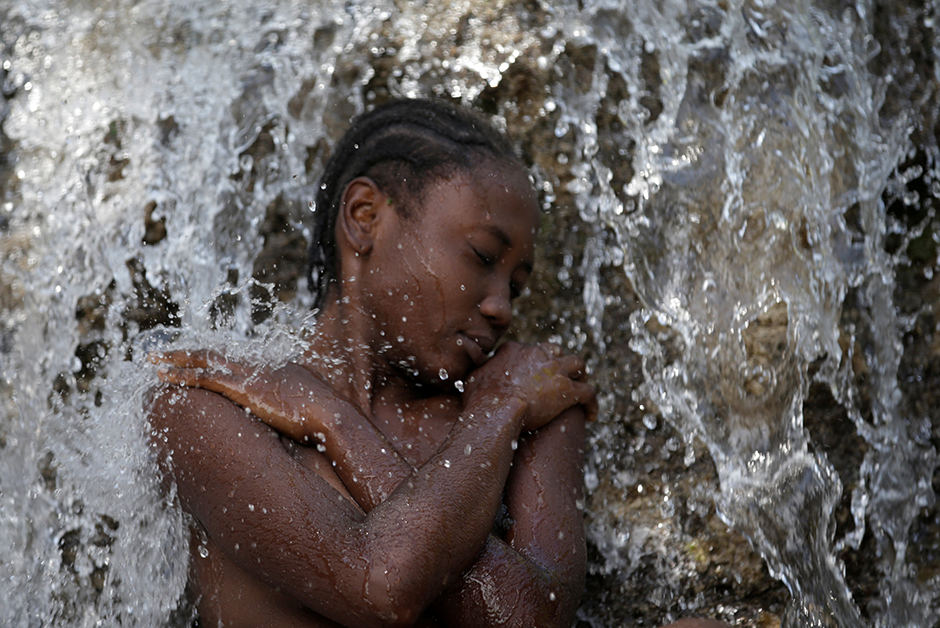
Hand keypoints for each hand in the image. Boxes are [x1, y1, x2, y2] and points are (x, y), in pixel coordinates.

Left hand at [149, 349, 332, 441]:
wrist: (331, 416)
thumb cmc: (325, 418)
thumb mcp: (309, 408)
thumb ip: (295, 407)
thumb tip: (296, 417)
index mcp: (274, 369)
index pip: (235, 362)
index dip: (213, 361)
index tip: (197, 361)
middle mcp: (258, 365)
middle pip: (215, 355)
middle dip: (187, 354)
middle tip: (163, 353)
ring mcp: (249, 375)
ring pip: (203, 361)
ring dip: (175, 360)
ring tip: (152, 360)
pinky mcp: (242, 387)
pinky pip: (203, 377)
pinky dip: (180, 375)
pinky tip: (162, 376)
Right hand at [463, 341, 596, 431]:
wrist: (496, 412)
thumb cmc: (479, 400)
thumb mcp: (471, 378)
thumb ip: (475, 370)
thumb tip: (468, 366)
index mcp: (515, 349)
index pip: (530, 348)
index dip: (533, 360)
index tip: (533, 373)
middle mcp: (537, 354)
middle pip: (555, 351)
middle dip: (559, 361)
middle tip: (560, 375)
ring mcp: (554, 371)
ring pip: (577, 364)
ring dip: (580, 374)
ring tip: (581, 385)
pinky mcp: (567, 390)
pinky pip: (588, 392)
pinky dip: (592, 402)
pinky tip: (592, 415)